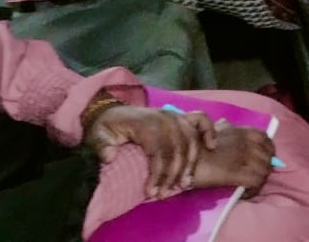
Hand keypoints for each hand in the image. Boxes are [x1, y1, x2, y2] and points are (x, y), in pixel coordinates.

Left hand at [86, 104, 217, 198]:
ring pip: (190, 140)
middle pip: (178, 149)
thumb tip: (110, 157)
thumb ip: (102, 146)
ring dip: (189, 164)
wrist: (110, 113)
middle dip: (173, 174)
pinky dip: (208, 131)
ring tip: (183, 185)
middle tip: (164, 194)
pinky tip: (211, 147)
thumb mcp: (97, 136)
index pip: (160, 150)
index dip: (158, 173)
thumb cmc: (106, 128)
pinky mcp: (180, 116)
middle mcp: (165, 117)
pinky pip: (200, 120)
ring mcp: (174, 116)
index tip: (151, 193)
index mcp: (146, 123)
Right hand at [189, 122, 274, 198]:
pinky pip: (256, 182)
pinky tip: (244, 193)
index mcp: (240, 131)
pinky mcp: (238, 173)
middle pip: (268, 155)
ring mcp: (243, 157)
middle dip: (265, 166)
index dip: (267, 149)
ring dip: (259, 180)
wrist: (181, 157)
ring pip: (265, 169)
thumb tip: (225, 123)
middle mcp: (246, 142)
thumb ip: (220, 127)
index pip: (265, 138)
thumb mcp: (207, 127)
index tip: (262, 159)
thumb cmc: (191, 143)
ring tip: (249, 187)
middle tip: (256, 177)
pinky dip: (253, 190)